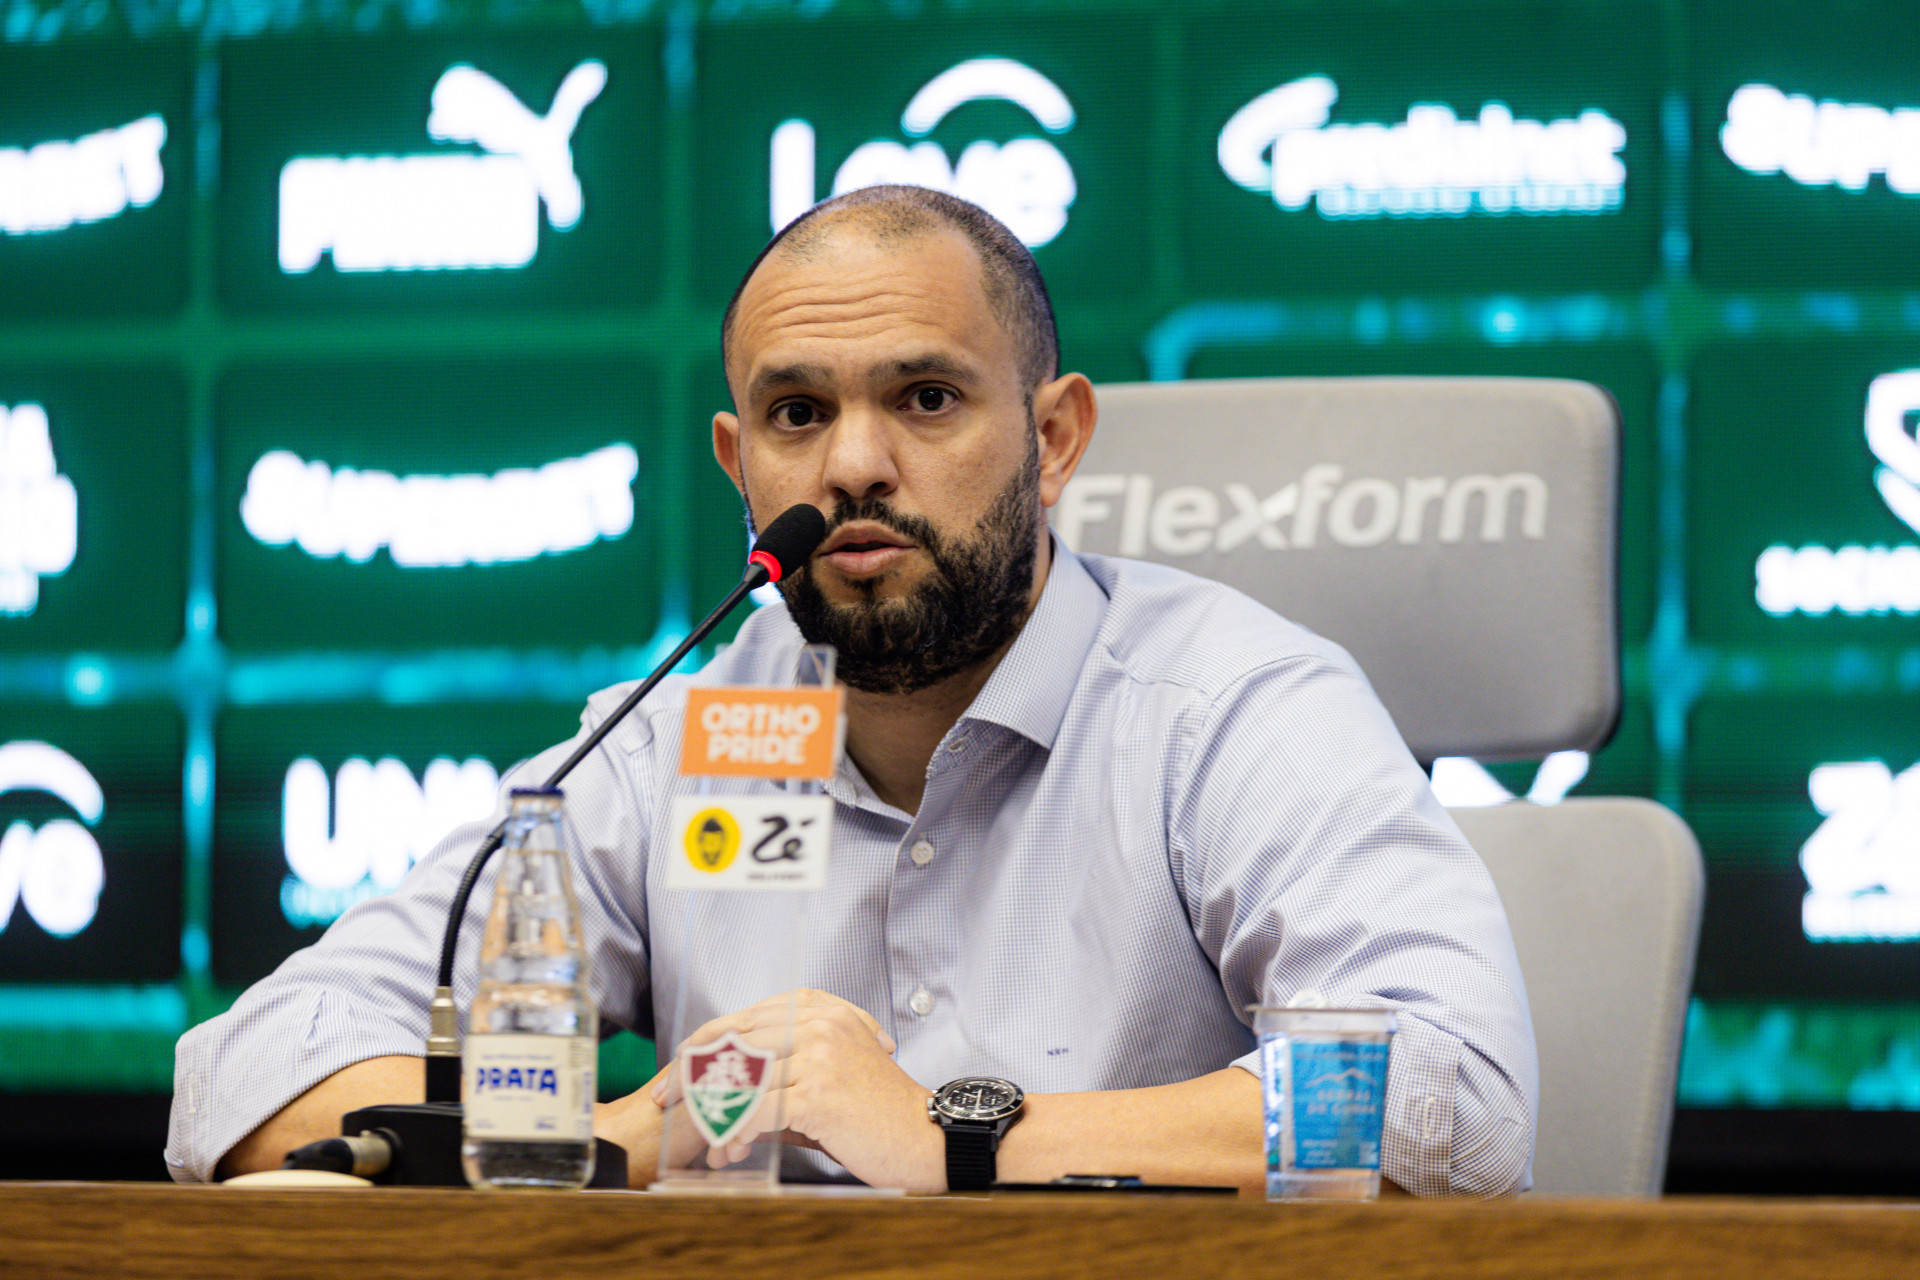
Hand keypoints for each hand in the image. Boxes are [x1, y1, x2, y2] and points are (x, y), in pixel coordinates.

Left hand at [651, 988, 944, 1192]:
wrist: (923, 1135)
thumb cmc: (875, 1110)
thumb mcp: (825, 1075)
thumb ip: (778, 1072)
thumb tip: (725, 1091)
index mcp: (816, 1008)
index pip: (741, 1018)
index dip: (702, 1046)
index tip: (676, 1073)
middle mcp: (816, 1021)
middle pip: (731, 1041)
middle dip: (692, 1075)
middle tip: (666, 1101)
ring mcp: (817, 1053)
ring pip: (740, 1080)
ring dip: (716, 1115)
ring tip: (708, 1142)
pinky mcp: (817, 1091)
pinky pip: (756, 1112)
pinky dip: (735, 1134)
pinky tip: (729, 1151)